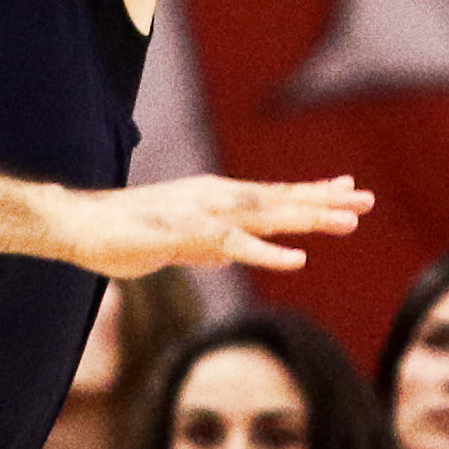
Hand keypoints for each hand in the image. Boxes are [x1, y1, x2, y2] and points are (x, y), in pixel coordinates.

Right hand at [51, 173, 374, 274]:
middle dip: (325, 200)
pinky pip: (236, 245)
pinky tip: (297, 259)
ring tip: (348, 220)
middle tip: (367, 199)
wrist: (81, 226)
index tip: (347, 188)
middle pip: (280, 199)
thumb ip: (204, 246)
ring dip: (309, 218)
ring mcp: (204, 214)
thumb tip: (226, 254)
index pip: (273, 194)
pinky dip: (269, 252)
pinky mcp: (188, 235)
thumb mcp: (176, 243)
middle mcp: (217, 198)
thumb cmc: (124, 235)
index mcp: (216, 198)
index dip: (311, 192)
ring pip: (268, 215)